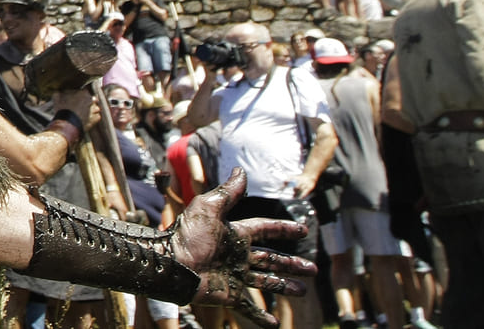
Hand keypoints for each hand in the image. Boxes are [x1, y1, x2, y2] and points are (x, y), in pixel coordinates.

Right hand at [50, 89, 93, 124]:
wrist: (68, 124)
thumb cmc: (62, 110)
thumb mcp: (57, 98)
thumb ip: (60, 93)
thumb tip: (59, 92)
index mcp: (83, 92)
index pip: (83, 92)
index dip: (79, 96)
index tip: (75, 100)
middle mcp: (91, 99)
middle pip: (91, 99)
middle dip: (86, 103)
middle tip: (79, 108)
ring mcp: (95, 109)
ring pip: (95, 108)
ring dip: (90, 110)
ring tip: (83, 115)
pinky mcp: (96, 118)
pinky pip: (96, 117)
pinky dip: (92, 118)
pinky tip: (85, 120)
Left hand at [174, 169, 315, 326]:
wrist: (170, 263)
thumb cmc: (187, 235)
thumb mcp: (209, 208)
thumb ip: (228, 192)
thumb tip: (240, 169)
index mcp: (234, 235)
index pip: (265, 229)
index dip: (283, 229)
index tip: (302, 229)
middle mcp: (236, 256)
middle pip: (271, 259)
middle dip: (292, 264)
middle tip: (312, 268)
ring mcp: (233, 276)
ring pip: (266, 282)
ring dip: (284, 287)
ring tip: (303, 291)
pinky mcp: (227, 295)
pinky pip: (248, 308)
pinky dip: (261, 317)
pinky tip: (275, 324)